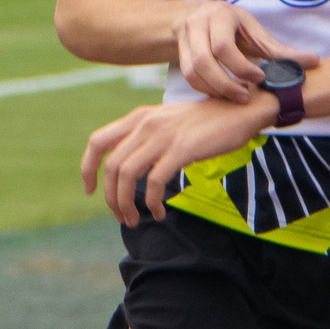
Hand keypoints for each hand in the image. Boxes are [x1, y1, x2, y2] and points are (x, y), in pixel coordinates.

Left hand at [81, 93, 273, 225]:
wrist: (241, 108)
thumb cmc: (207, 121)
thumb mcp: (168, 121)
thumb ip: (147, 137)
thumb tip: (128, 168)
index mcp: (139, 117)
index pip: (98, 142)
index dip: (88, 168)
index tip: (90, 190)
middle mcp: (145, 124)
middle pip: (112, 166)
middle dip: (111, 197)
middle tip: (121, 216)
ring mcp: (163, 136)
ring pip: (127, 175)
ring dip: (126, 203)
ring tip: (135, 219)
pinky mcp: (181, 149)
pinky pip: (155, 182)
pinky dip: (152, 202)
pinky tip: (159, 212)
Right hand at [170, 1, 319, 103]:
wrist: (195, 17)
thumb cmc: (232, 26)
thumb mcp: (254, 32)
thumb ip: (279, 50)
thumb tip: (314, 61)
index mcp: (221, 15)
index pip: (223, 45)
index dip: (241, 67)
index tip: (260, 78)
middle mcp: (198, 24)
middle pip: (205, 60)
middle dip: (226, 83)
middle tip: (246, 96)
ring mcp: (185, 38)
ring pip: (193, 71)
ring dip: (215, 89)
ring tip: (236, 97)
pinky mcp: (179, 53)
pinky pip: (189, 77)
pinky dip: (205, 89)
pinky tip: (222, 94)